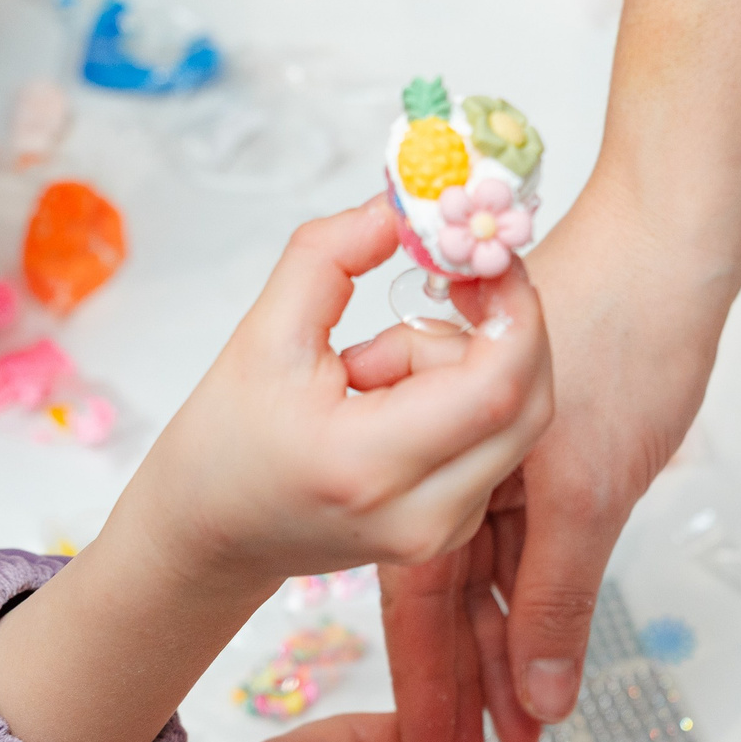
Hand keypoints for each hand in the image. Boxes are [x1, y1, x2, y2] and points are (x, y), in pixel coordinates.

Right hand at [119, 194, 553, 584]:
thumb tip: (403, 206)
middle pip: (528, 401)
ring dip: (461, 368)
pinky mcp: (452, 531)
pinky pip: (496, 441)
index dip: (512, 308)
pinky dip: (459, 402)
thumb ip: (331, 253)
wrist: (212, 535)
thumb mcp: (262, 331)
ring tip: (372, 371)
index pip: (496, 385)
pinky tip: (390, 403)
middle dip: (496, 329)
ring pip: (514, 417)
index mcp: (366, 463)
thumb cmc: (226, 440)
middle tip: (449, 286)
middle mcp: (419, 515)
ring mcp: (442, 533)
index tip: (484, 256)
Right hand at [381, 205, 719, 741]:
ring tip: (505, 730)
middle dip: (458, 682)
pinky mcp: (546, 449)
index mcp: (445, 466)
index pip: (421, 599)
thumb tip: (542, 698)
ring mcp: (505, 457)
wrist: (670, 237)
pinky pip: (526, 539)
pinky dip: (534, 596)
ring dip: (502, 649)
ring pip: (492, 572)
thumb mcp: (590, 490)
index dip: (427, 681)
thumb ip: (560, 599)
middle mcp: (461, 464)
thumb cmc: (623, 333)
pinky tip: (538, 654)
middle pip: (450, 593)